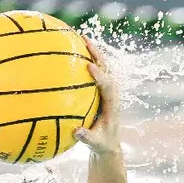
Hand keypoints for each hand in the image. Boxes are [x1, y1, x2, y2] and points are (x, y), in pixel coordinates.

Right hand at [73, 40, 122, 160]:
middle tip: (85, 40)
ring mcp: (106, 91)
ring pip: (102, 67)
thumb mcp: (96, 144)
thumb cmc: (102, 145)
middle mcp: (111, 94)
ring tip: (79, 37)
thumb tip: (76, 131)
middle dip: (97, 54)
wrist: (110, 144)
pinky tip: (71, 53)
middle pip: (107, 69)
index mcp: (112, 105)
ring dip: (92, 52)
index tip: (89, 66)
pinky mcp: (100, 91)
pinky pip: (93, 73)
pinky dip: (85, 60)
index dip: (99, 76)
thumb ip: (88, 138)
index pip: (107, 86)